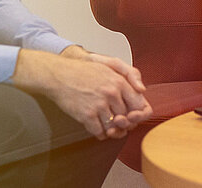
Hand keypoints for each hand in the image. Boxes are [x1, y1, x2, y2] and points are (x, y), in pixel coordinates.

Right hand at [14, 49, 153, 138]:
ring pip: (113, 126)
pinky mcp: (86, 115)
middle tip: (118, 124)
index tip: (132, 116)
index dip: (137, 113)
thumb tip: (142, 90)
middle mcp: (112, 93)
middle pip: (126, 117)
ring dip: (111, 130)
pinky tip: (97, 129)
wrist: (59, 75)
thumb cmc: (82, 71)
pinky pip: (99, 132)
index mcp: (119, 82)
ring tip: (108, 127)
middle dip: (123, 123)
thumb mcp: (109, 67)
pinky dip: (99, 133)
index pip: (138, 104)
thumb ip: (129, 76)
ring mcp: (99, 105)